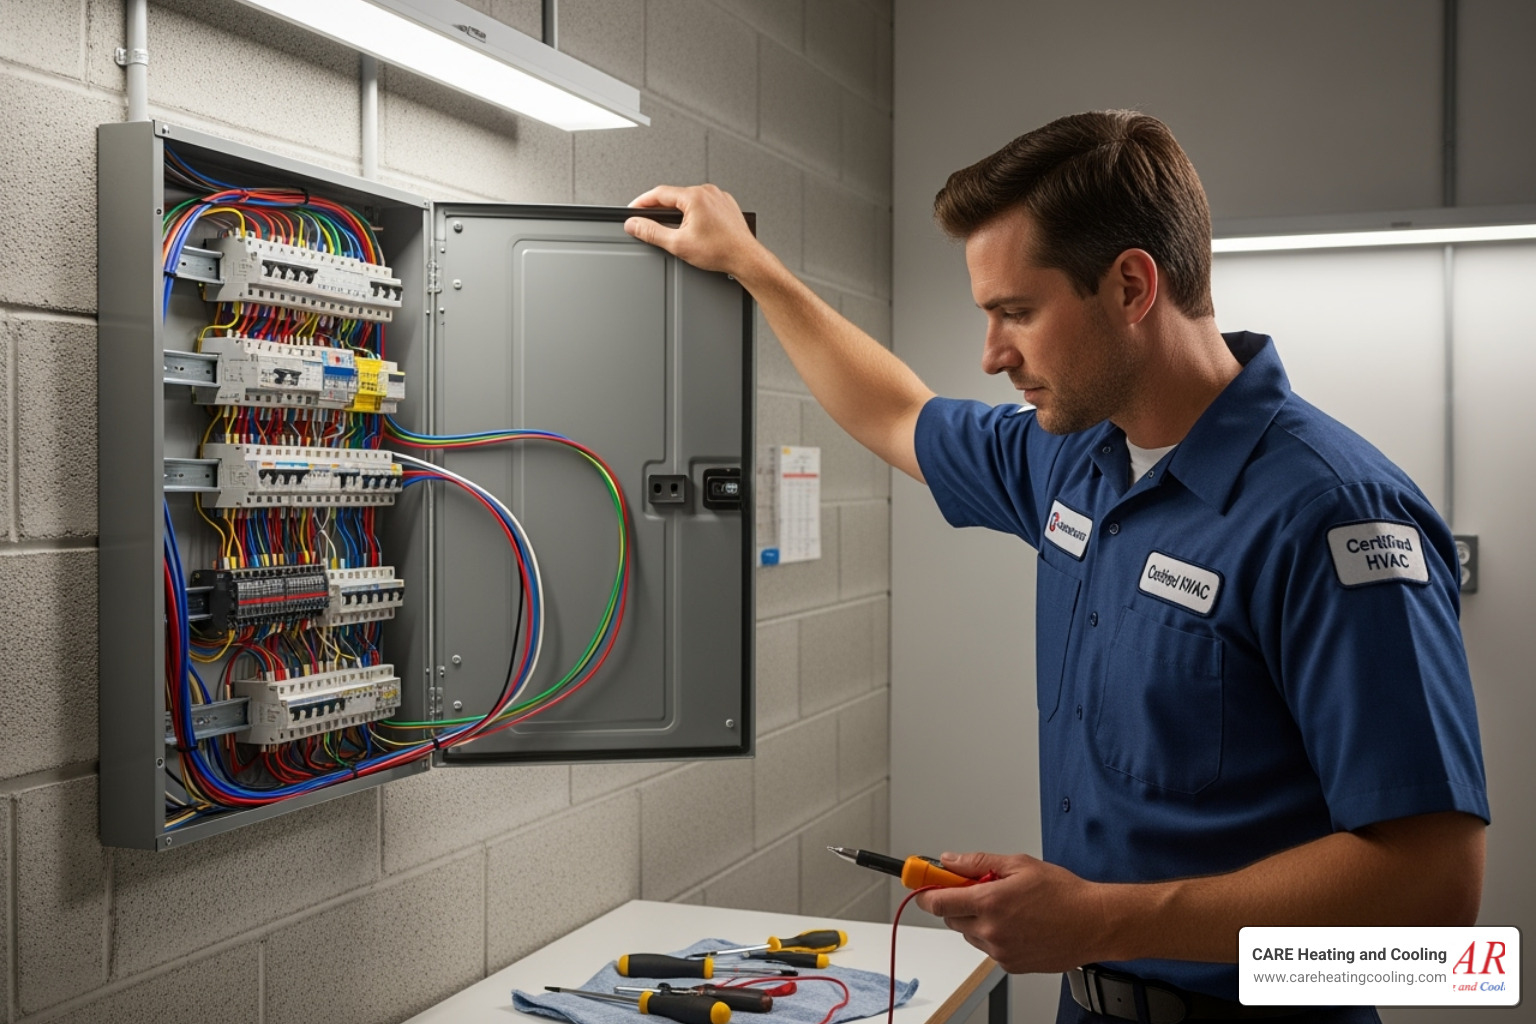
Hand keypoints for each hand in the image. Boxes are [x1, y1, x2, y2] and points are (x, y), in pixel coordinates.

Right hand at [624, 184, 769, 279]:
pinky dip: (692, 213)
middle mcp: (707, 192)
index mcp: (694, 196)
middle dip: (658, 209)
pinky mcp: (725, 205)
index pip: (658, 193)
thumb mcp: (678, 244)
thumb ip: (651, 232)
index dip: (641, 202)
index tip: (632, 209)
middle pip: (673, 196)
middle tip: (647, 221)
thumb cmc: (721, 251)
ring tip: (671, 228)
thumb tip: (634, 224)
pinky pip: (702, 204)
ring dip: (676, 211)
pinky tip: (692, 228)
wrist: (745, 258)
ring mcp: (718, 197)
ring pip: (688, 200)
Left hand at [913, 851, 1111, 973]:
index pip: (938, 902)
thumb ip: (978, 862)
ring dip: (977, 920)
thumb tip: (950, 860)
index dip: (926, 892)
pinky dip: (994, 936)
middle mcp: (991, 931)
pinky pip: (989, 948)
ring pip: (970, 934)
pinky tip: (1018, 924)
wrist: (1093, 923)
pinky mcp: (1011, 965)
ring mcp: (1000, 952)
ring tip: (1007, 906)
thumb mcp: (1019, 864)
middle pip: (951, 918)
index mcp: (989, 903)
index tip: (921, 885)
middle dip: (957, 902)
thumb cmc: (1063, 893)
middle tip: (979, 888)